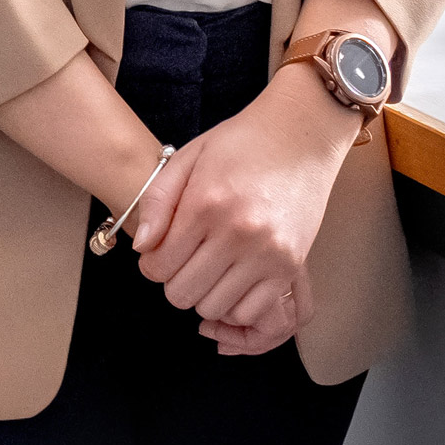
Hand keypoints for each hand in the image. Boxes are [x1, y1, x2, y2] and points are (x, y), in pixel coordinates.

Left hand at [132, 75, 361, 355]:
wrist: (302, 134)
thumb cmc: (240, 143)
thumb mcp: (188, 158)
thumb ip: (157, 201)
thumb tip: (142, 248)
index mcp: (205, 204)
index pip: (158, 267)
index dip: (152, 265)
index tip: (161, 253)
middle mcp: (236, 233)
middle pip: (182, 294)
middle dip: (175, 281)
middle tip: (185, 262)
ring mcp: (267, 253)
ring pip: (214, 308)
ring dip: (205, 294)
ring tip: (210, 269)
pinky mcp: (291, 265)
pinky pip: (251, 310)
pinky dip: (236, 303)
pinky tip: (234, 278)